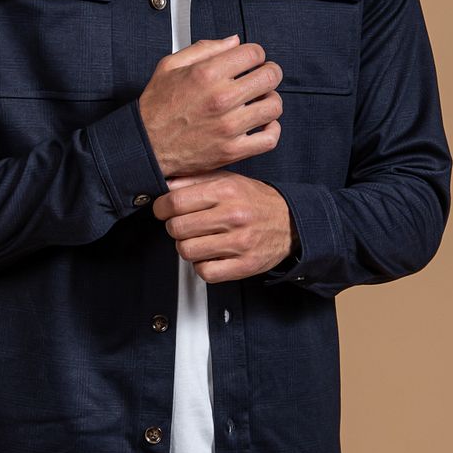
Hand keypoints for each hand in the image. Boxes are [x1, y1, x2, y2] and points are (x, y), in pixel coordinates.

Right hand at [138, 35, 282, 177]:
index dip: (256, 54)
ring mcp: (229, 126)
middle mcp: (221, 98)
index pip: (254, 53)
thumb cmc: (156, 107)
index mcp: (207, 74)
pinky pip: (269, 139)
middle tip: (262, 76)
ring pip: (274, 106)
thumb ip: (204, 48)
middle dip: (269, 72)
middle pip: (270, 76)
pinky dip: (272, 129)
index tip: (252, 60)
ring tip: (260, 99)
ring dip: (271, 99)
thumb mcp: (170, 65)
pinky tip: (262, 123)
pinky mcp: (232, 150)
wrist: (146, 144)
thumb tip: (234, 41)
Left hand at [152, 169, 295, 282]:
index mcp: (226, 190)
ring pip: (187, 251)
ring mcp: (240, 242)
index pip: (176, 201)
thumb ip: (195, 180)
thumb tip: (164, 185)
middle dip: (174, 228)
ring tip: (198, 240)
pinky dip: (202, 266)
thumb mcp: (227, 179)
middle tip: (183, 225)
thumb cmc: (253, 200)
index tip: (163, 210)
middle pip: (178, 228)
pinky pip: (205, 272)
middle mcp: (233, 215)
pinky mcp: (245, 265)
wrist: (290, 221)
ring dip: (187, 247)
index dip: (161, 208)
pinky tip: (210, 255)